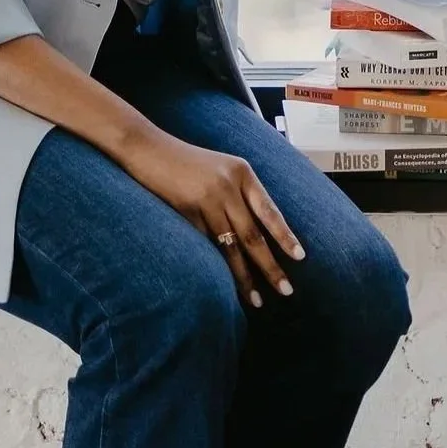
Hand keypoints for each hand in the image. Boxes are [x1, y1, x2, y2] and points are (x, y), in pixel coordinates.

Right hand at [115, 123, 304, 309]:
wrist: (147, 148)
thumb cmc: (186, 161)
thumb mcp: (222, 168)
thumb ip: (241, 193)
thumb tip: (260, 229)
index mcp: (243, 173)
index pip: (270, 211)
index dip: (285, 236)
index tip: (299, 257)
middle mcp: (229, 186)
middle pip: (254, 235)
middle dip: (271, 266)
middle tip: (286, 290)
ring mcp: (207, 200)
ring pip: (232, 247)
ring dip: (245, 276)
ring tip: (257, 299)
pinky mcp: (186, 212)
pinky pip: (206, 246)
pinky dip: (217, 267)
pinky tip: (225, 285)